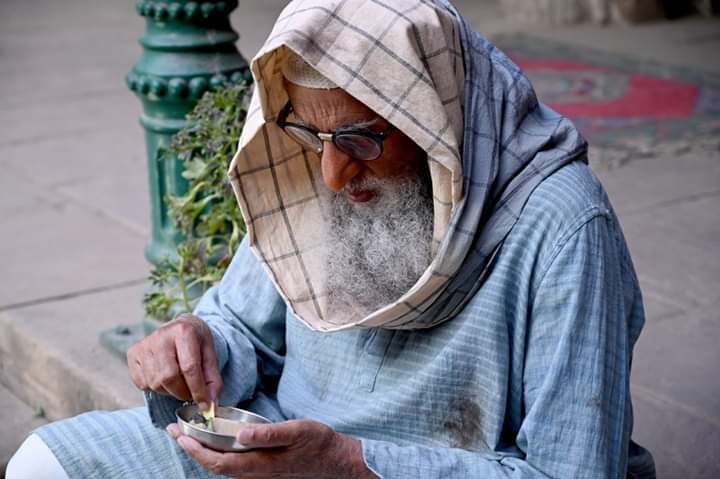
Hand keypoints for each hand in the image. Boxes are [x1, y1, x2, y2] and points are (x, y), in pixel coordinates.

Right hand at [127, 313, 221, 408]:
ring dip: (170, 391)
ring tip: (179, 384)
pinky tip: (164, 379)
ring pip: (155, 383)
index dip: (198, 390)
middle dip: (182, 392)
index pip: (189, 367)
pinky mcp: (133, 353)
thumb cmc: (197, 342)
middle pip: (169, 377)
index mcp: (184, 331)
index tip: (204, 404)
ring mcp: (144, 344)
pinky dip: (155, 388)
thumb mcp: (210, 354)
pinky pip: (142, 383)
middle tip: (190, 394)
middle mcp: (161, 335)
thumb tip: (211, 404)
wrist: (181, 327)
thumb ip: (213, 379)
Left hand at [167, 420, 378, 478]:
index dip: (196, 450)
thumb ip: (268, 434)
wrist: (336, 461)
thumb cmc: (317, 443)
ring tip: (189, 435)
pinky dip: (218, 453)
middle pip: (214, 466)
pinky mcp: (263, 468)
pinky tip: (217, 442)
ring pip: (222, 466)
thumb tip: (242, 433)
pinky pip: (233, 464)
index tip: (180, 435)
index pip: (218, 461)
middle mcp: (254, 473)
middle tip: (174, 431)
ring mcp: (258, 473)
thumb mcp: (296, 432)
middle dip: (192, 449)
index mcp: (258, 465)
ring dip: (203, 451)